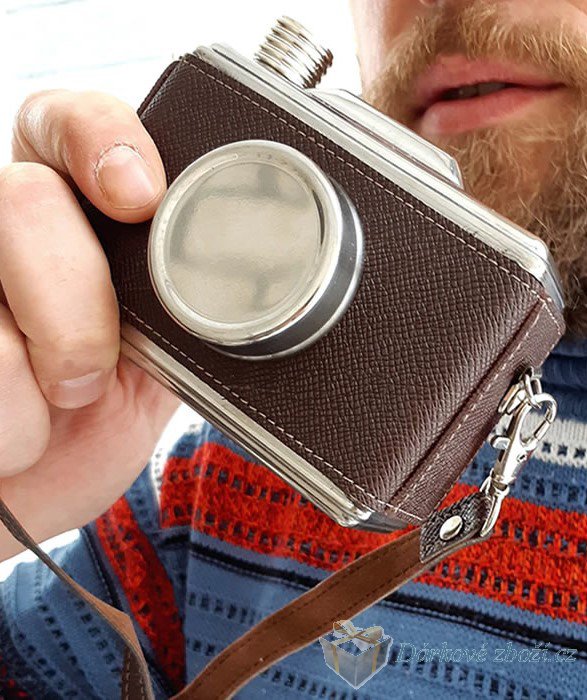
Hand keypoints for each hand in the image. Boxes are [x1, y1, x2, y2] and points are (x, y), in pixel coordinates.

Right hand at [0, 90, 179, 560]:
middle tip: (93, 368)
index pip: (65, 125)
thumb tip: (258, 269)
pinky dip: (15, 421)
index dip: (100, 139)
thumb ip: (178, 297)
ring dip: (46, 377)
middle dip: (79, 299)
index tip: (140, 195)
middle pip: (25, 199)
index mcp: (68, 217)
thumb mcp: (157, 350)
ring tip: (56, 402)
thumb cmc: (96, 415)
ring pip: (1, 305)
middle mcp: (5, 231)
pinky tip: (18, 427)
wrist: (36, 487)